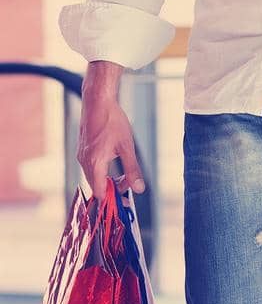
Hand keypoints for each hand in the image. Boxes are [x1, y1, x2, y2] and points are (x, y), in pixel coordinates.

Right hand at [78, 64, 143, 200]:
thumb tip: (138, 188)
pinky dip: (101, 170)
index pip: (99, 191)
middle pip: (96, 185)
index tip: (123, 201)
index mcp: (95, 163)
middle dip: (111, 189)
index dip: (111, 199)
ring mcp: (81, 154)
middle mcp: (84, 161)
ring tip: (124, 175)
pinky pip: (90, 166)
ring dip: (107, 179)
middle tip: (128, 188)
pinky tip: (114, 163)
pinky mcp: (82, 149)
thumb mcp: (127, 147)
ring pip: (93, 176)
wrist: (98, 102)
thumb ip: (132, 170)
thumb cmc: (112, 121)